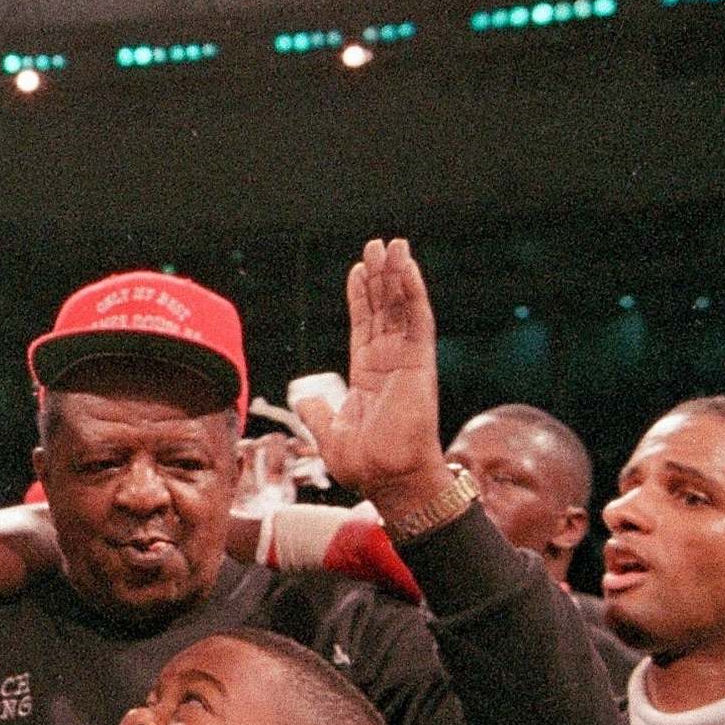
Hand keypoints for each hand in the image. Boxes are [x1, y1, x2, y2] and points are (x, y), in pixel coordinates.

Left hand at [293, 239, 449, 520]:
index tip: (358, 271)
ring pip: (402, 307)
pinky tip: (405, 266)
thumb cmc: (366, 467)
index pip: (365, 327)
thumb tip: (303, 398)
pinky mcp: (421, 363)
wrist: (390, 480)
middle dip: (380, 277)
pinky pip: (418, 319)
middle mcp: (390, 364)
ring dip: (397, 275)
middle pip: (384, 310)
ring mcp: (407, 361)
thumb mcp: (329, 435)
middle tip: (377, 245)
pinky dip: (412, 291)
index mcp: (368, 377)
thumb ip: (317, 413)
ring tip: (391, 244)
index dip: (361, 299)